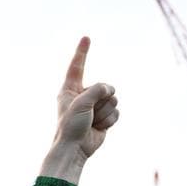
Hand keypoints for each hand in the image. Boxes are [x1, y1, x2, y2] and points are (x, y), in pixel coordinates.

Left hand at [41, 37, 119, 182]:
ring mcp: (95, 106)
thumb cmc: (71, 126)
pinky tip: (98, 128)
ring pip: (113, 99)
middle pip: (105, 87)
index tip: (85, 38)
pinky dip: (109, 120)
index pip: (77, 66)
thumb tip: (110, 90)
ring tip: (91, 122)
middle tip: (87, 114)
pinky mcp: (104, 116)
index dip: (82, 52)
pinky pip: (116, 112)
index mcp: (70, 89)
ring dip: (104, 112)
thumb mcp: (82, 103)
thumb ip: (97, 89)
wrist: (75, 148)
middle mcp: (83, 95)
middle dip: (101, 100)